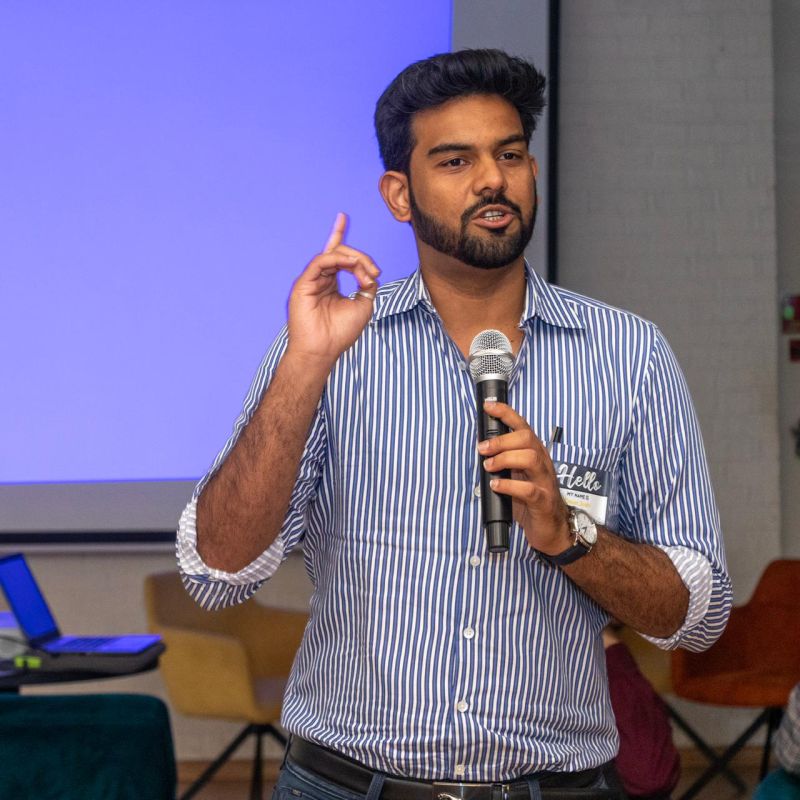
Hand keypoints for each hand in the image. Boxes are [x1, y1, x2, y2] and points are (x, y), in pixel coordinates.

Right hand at [286, 213, 379, 366]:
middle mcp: (320, 279)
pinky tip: (351, 265)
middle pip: (338, 252)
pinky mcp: (303, 284)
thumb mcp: (364, 304)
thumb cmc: (341, 332)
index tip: (343, 216)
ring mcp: (310, 280)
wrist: (323, 349)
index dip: (338, 234)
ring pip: (331, 255)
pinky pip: (320, 262)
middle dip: (360, 257)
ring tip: (365, 271)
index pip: (336, 255)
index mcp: (331, 283)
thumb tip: (369, 271)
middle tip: (374, 271)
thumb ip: (366, 283)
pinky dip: (337, 259)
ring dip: (352, 259)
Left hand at [478, 401, 571, 554]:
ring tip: (489, 466)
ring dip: (505, 458)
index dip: (506, 413)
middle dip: (501, 440)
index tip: (488, 406)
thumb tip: (482, 449)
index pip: (523, 426)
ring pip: (530, 458)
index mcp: (535, 454)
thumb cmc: (531, 500)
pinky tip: (496, 485)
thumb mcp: (517, 475)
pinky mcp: (543, 501)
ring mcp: (545, 482)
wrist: (553, 529)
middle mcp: (542, 463)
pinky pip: (529, 489)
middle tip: (483, 449)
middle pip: (526, 438)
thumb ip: (505, 461)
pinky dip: (509, 485)